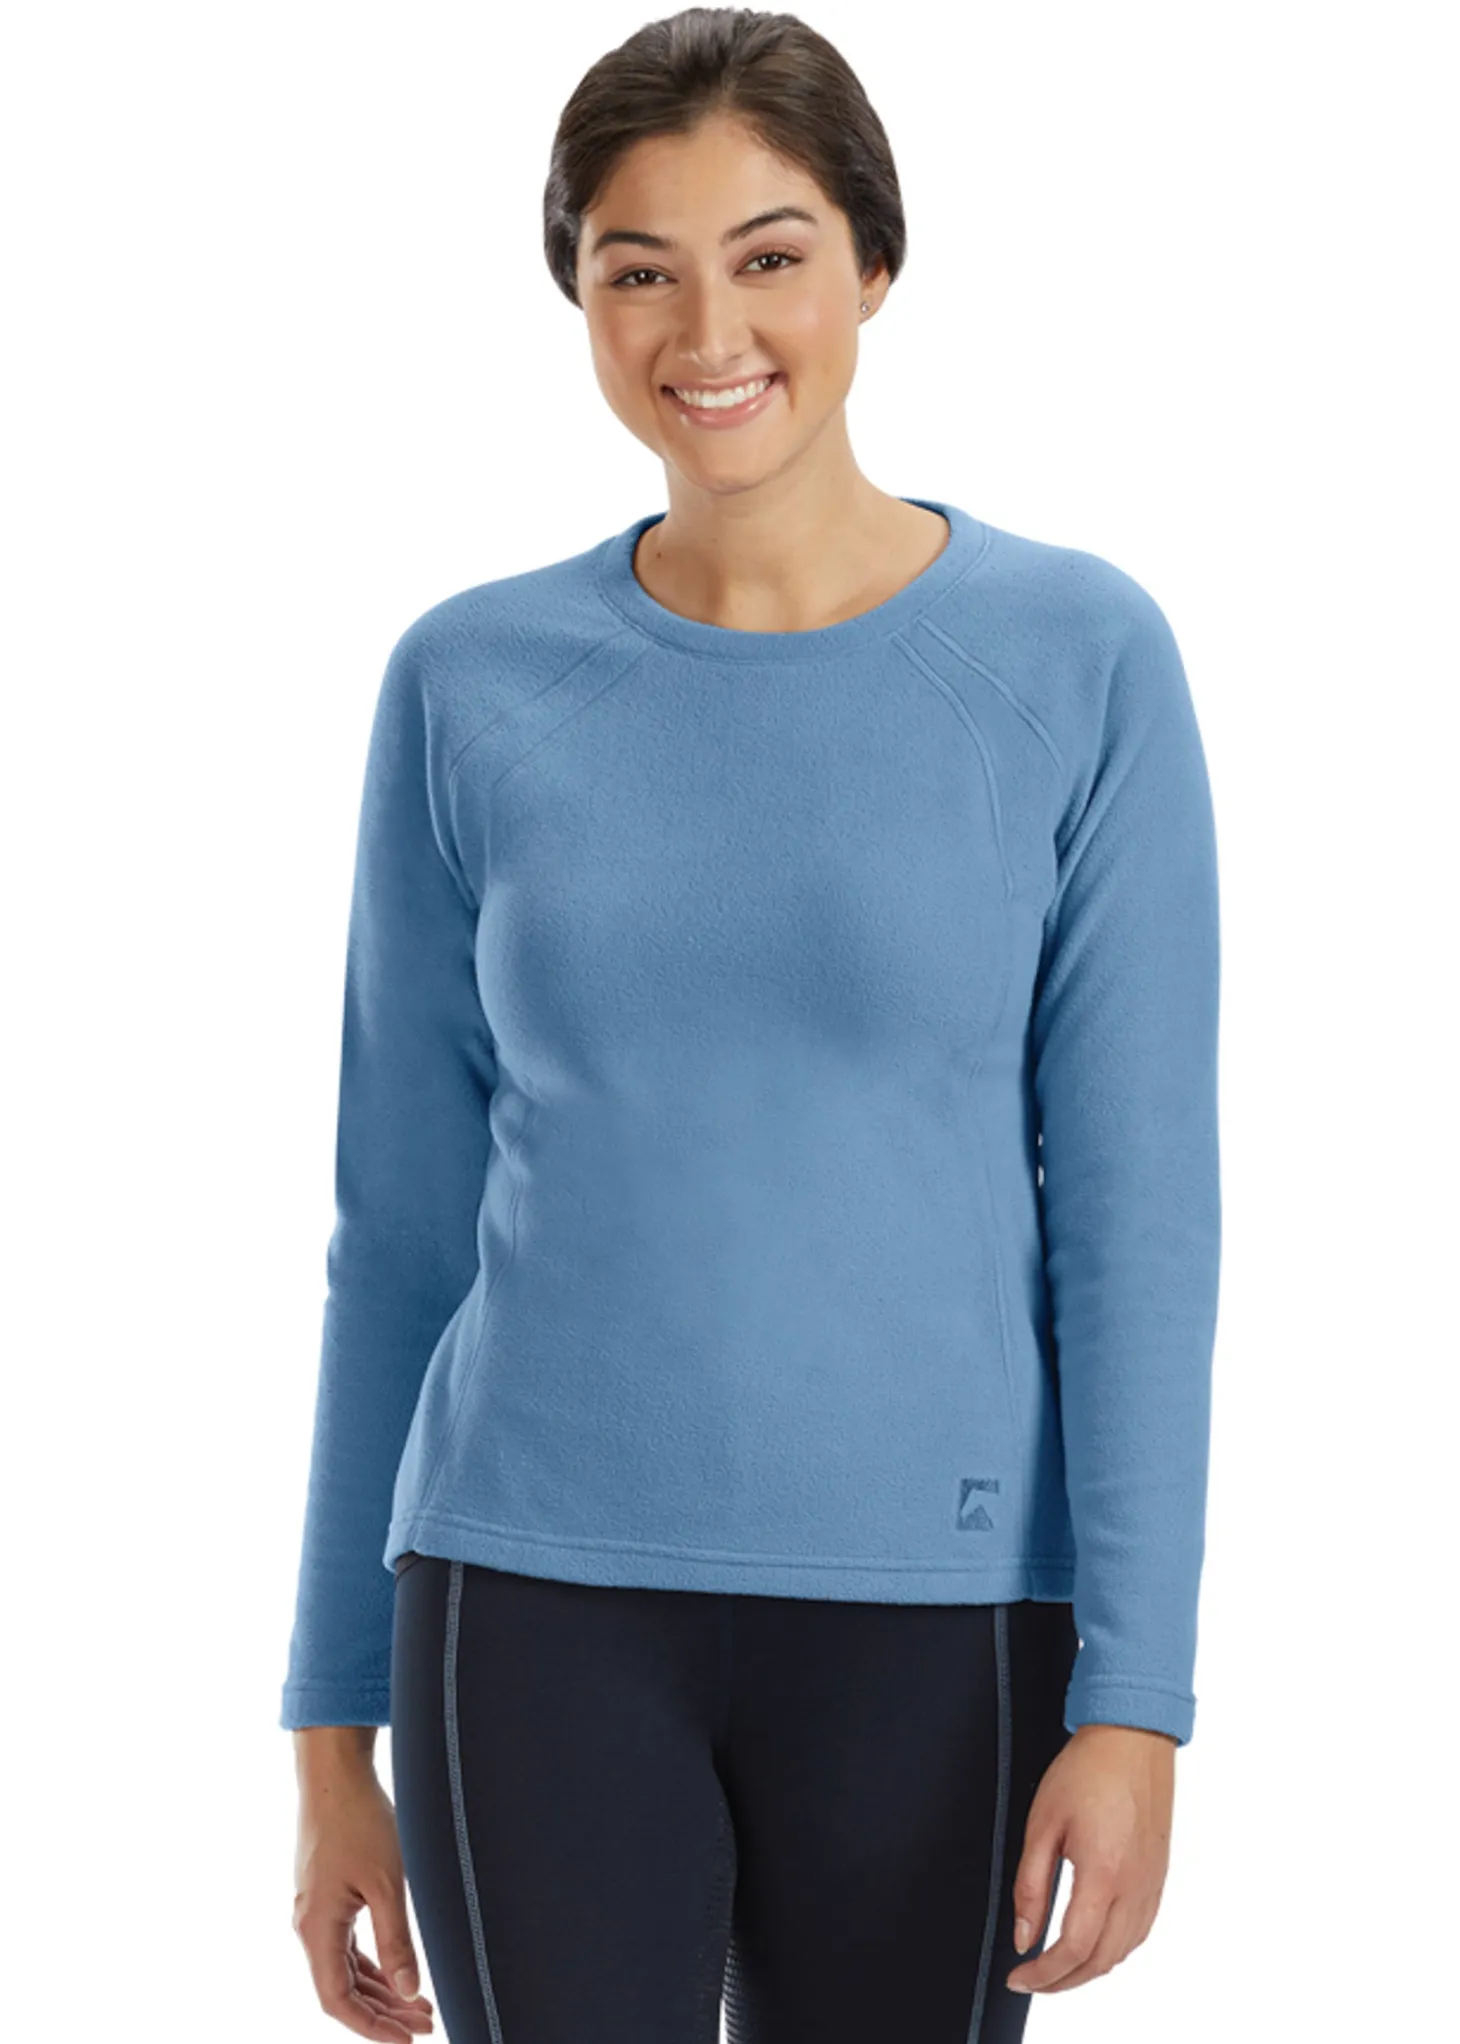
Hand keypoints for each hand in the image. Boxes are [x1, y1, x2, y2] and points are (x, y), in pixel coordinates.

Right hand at [292, 1753, 434, 2037]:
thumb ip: (396, 1939)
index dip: (371, 2027)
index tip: (407, 2039)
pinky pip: (348, 1944)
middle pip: (344, 1989)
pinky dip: (373, 1963)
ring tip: (420, 2003)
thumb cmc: (360, 1820)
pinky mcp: (327, 1894)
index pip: (337, 2001)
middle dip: (384, 2011)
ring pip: (347, 1967)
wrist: (335, 1773)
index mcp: (317, 1929)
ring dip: (382, 1988)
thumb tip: (409, 1990)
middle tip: (426, 2023)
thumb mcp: (386, 1882)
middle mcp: (310, 1925)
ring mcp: (317, 1909)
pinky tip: (398, 1971)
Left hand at [1005, 1721, 1175, 1995]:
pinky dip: (1114, 1950)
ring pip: (1123, 1952)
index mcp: (1104, 1873)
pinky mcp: (1159, 1877)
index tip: (1020, 1977)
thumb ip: (1031, 1885)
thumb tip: (1024, 1935)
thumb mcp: (1043, 1823)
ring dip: (1089, 1969)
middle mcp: (1135, 1886)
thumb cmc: (1088, 1770)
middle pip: (1101, 1960)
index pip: (1074, 1948)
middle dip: (1064, 1981)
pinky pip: (1139, 1931)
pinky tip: (1094, 1945)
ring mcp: (1152, 1884)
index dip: (1044, 1974)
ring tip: (1058, 1968)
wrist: (1132, 1738)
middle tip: (1033, 1980)